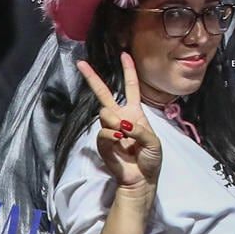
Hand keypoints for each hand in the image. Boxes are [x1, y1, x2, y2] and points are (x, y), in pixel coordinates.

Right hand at [76, 54, 161, 191]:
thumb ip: (138, 129)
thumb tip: (120, 124)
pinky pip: (103, 132)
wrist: (141, 179)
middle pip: (104, 94)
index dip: (128, 71)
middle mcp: (120, 117)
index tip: (124, 54)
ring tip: (126, 137)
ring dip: (116, 123)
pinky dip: (113, 137)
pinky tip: (120, 144)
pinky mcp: (102, 142)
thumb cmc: (150, 158)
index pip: (131, 87)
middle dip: (92, 78)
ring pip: (105, 114)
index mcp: (135, 112)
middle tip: (81, 64)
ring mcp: (110, 129)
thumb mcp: (153, 141)